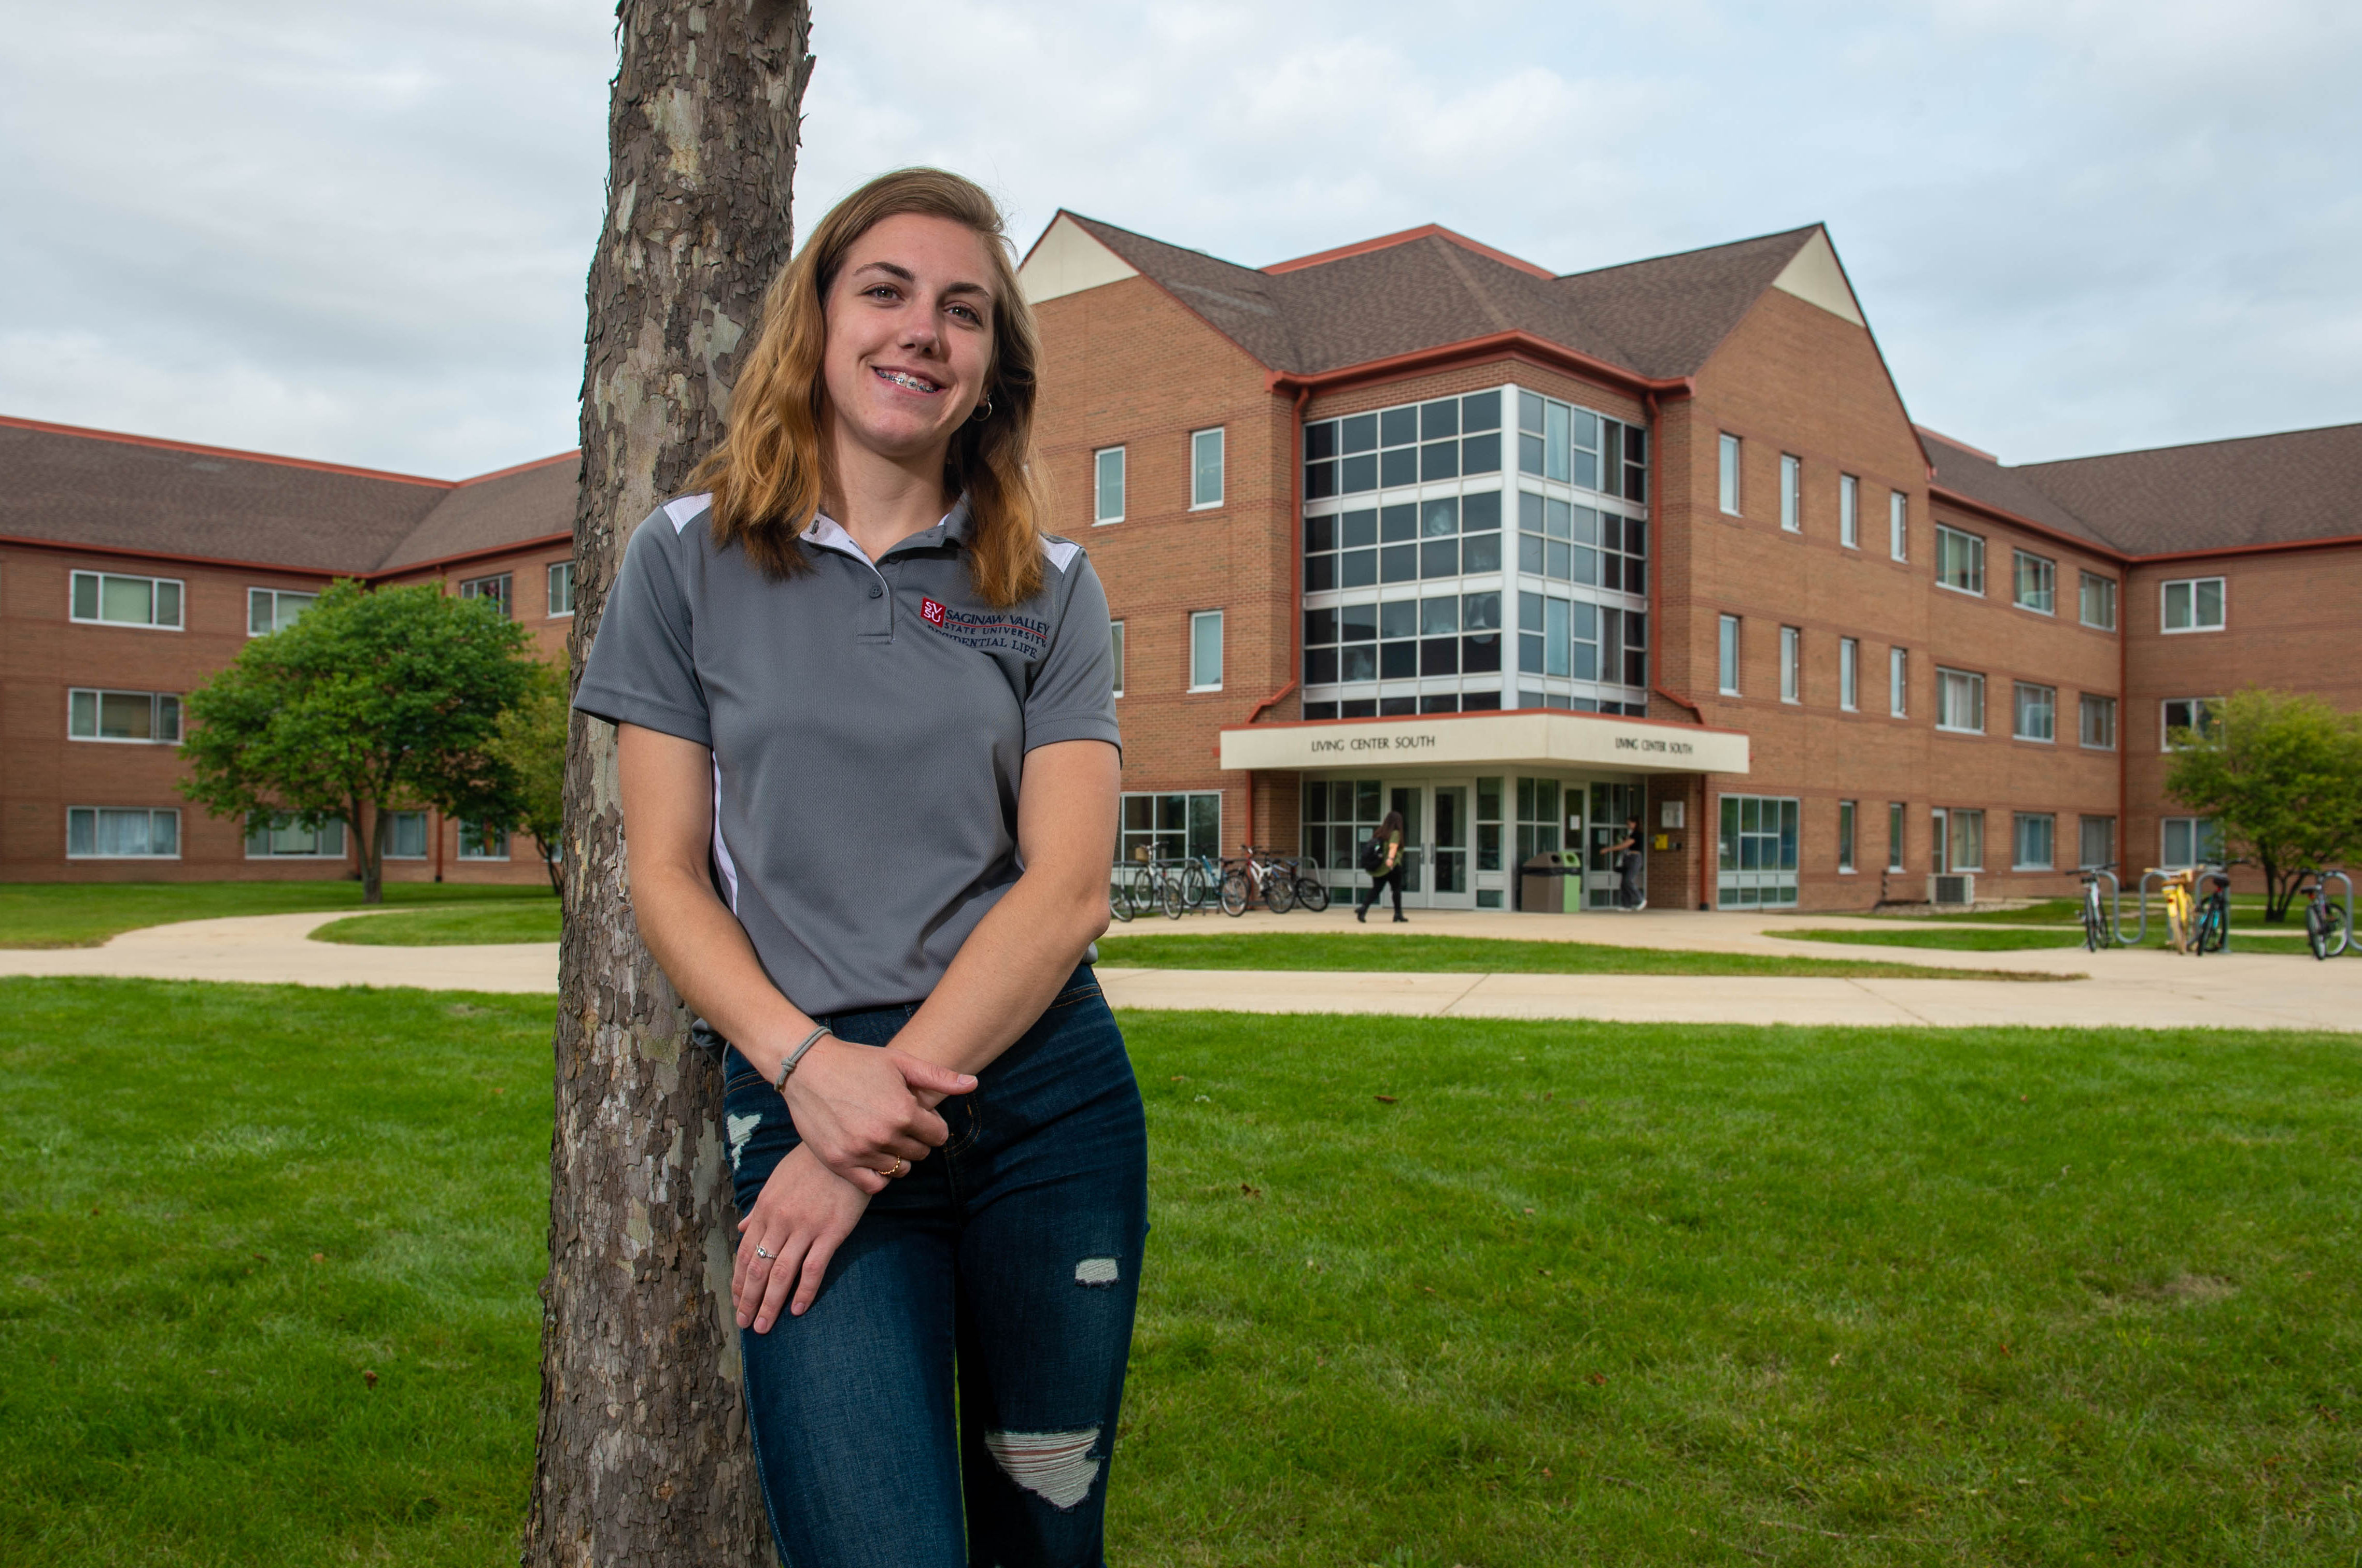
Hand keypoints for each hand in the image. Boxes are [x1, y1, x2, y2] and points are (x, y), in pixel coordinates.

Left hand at [734, 1144, 870, 1328]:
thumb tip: (740, 1228)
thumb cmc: (811, 1164)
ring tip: (764, 1326)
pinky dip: (804, 1292)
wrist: (845, 1150)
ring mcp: (805, 1227)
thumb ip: (758, 1209)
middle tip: (745, 1324)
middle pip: (758, 1268)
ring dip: (770, 1304)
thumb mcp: (777, 1181)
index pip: (745, 1253)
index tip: (736, 1302)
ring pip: (781, 1274)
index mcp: (764, 1209)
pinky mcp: (831, 1232)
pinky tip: (797, 1310)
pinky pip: (813, 1268)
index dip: (738, 1282)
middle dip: (748, 1300)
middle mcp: (780, 1220)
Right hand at [781, 1036, 974, 1191]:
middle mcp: (883, 1135)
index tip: (918, 1114)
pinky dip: (878, 1174)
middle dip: (916, 1139)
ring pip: (899, 1170)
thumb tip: (973, 1083)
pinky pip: (873, 1185)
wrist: (808, 1068)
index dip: (932, 1124)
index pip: (939, 1135)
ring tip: (884, 1135)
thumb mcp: (900, 1062)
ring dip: (898, 1156)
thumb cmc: (857, 1061)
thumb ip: (938, 1076)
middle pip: (921, 1153)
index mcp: (902, 1111)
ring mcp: (860, 1151)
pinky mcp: (839, 1162)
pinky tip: (872, 1154)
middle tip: (898, 1122)